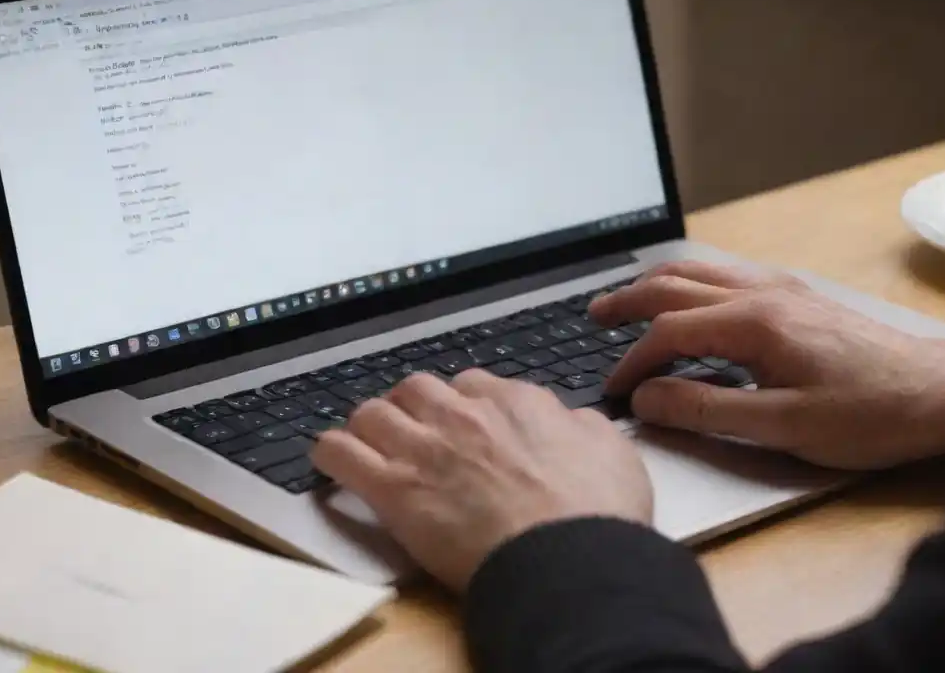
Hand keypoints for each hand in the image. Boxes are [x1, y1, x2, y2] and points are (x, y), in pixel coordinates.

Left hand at [312, 370, 651, 591]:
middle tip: (418, 435)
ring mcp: (424, 447)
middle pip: (417, 389)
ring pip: (372, 411)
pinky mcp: (393, 489)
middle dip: (414, 408)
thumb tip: (572, 420)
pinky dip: (331, 454)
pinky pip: (340, 452)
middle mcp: (465, 414)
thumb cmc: (596, 515)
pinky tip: (333, 462)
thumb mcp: (612, 452)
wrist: (568, 560)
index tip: (466, 427)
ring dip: (371, 426)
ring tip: (372, 447)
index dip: (466, 406)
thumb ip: (583, 426)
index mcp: (516, 402)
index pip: (473, 385)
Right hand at [590, 262, 944, 469]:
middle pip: (677, 284)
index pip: (669, 333)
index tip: (614, 390)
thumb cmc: (870, 416)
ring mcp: (786, 290)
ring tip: (628, 299)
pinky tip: (693, 299)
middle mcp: (765, 294)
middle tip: (593, 318)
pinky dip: (693, 282)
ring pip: (703, 271)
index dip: (633, 362)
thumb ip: (707, 411)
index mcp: (755, 323)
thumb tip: (647, 398)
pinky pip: (729, 276)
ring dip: (659, 283)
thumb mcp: (784, 427)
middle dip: (629, 300)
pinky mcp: (802, 298)